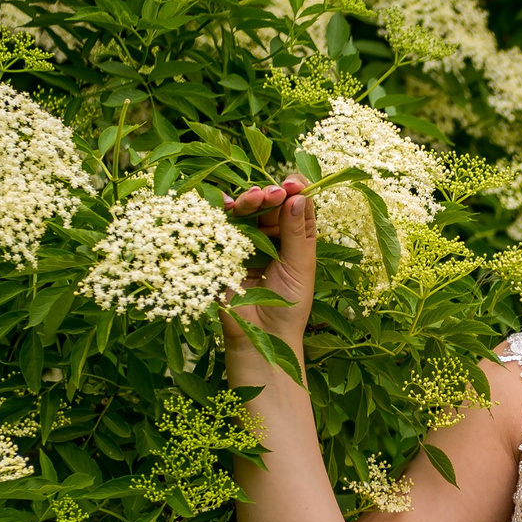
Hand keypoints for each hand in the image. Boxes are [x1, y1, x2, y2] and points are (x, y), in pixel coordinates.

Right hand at [221, 173, 315, 353]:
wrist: (262, 336)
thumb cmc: (289, 304)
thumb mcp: (300, 266)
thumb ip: (297, 232)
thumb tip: (298, 196)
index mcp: (295, 237)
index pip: (295, 204)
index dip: (295, 190)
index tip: (294, 184)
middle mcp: (270, 235)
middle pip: (268, 204)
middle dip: (270, 193)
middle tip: (274, 192)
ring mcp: (246, 242)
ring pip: (245, 211)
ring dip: (249, 200)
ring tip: (255, 197)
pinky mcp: (224, 251)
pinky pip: (221, 226)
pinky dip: (221, 212)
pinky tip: (225, 204)